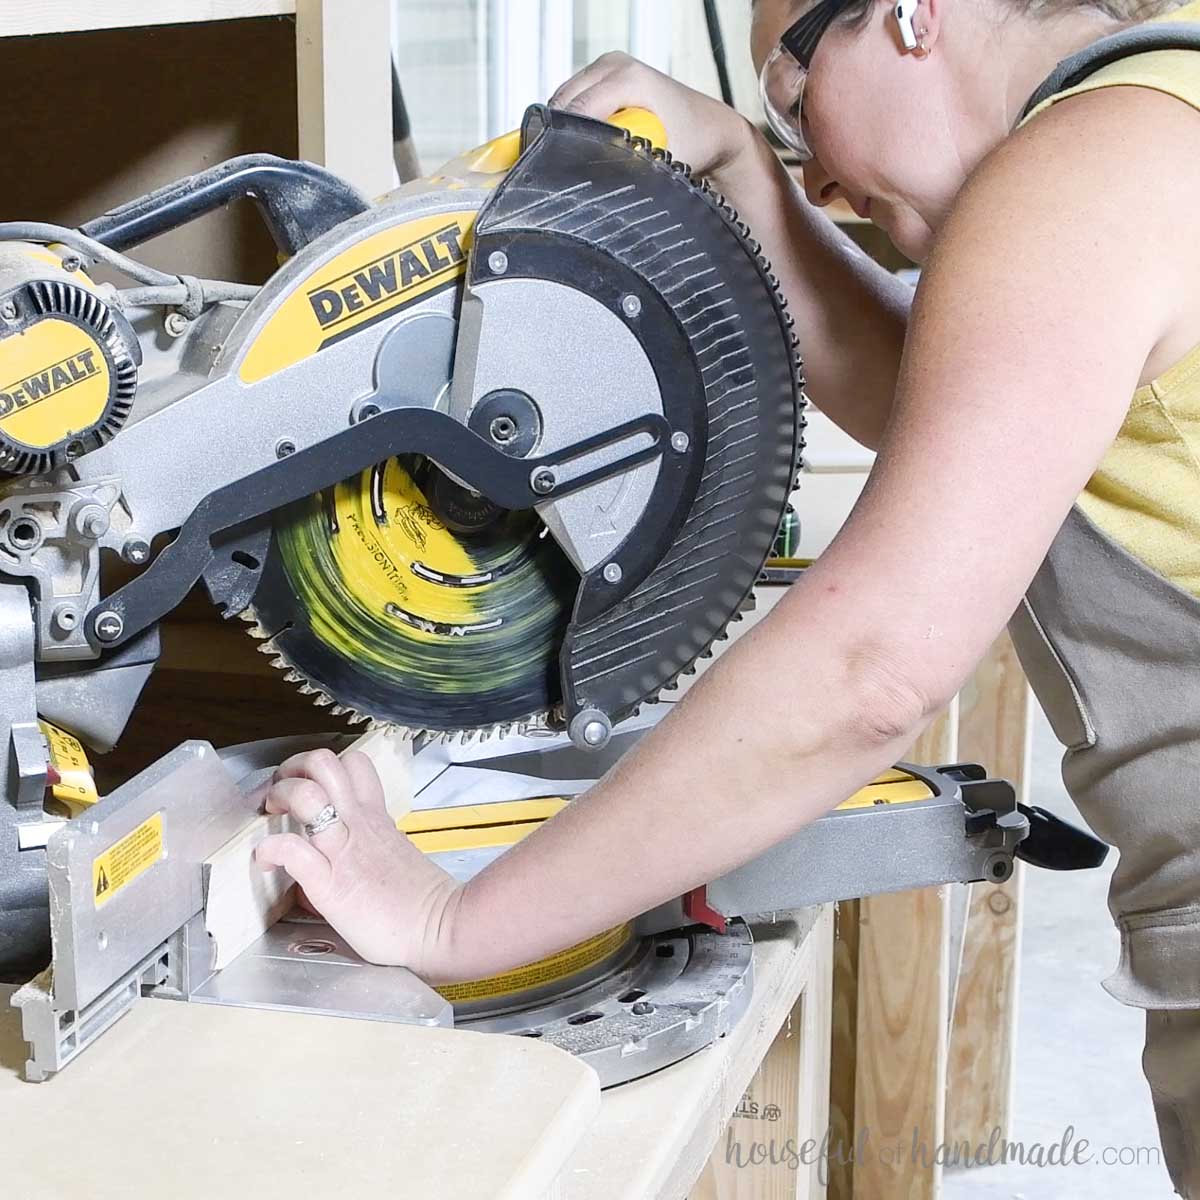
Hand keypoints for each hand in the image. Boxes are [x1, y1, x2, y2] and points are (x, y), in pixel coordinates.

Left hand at [255, 748, 460, 974]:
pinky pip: (293, 851)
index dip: (320, 767)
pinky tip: (266, 862)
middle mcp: (358, 825)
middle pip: (324, 763)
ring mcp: (343, 852)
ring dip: (281, 797)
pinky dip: (270, 850)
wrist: (440, 929)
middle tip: (282, 793)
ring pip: (307, 794)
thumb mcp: (395, 856)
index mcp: (374, 818)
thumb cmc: (419, 903)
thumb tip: (344, 851)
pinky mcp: (330, 885)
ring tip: (272, 816)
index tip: (303, 784)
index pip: (352, 764)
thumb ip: (369, 845)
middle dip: (293, 769)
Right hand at [551, 52, 758, 183]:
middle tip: (563, 166)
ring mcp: (607, 65)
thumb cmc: (694, 141)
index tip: (557, 167)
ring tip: (576, 153)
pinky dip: (574, 119)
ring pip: (565, 99)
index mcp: (628, 78)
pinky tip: (585, 139)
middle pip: (565, 102)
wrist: (710, 128)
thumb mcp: (661, 160)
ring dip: (566, 127)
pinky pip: (574, 98)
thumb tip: (592, 178)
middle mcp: (615, 64)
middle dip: (560, 134)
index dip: (562, 140)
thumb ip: (625, 165)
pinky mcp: (604, 73)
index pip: (576, 110)